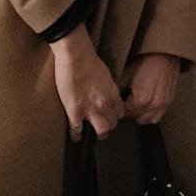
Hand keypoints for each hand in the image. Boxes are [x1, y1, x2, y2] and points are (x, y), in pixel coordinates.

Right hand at [49, 25, 123, 139]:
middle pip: (112, 123)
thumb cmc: (89, 61)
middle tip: (103, 130)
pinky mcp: (75, 111)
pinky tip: (75, 137)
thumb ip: (107, 87)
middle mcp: (105, 103)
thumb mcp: (105, 75)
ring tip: (91, 135)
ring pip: (101, 129)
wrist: (76, 57)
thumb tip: (104, 92)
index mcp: (113, 93)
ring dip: (97, 133)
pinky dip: (76, 135)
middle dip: (108, 127)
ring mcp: (91, 109)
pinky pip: (77, 129)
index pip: (120, 112)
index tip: (111, 118)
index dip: (115, 117)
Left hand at [120, 53, 180, 124]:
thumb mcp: (127, 73)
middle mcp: (154, 104)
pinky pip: (158, 115)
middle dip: (130, 112)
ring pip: (147, 119)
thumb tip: (112, 97)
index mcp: (141, 98)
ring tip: (137, 105)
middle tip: (127, 103)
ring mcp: (163, 103)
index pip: (126, 113)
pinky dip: (151, 113)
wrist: (165, 54)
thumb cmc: (147, 60)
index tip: (118, 104)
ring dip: (140, 115)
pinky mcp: (170, 101)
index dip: (120, 109)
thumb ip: (119, 88)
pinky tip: (147, 106)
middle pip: (136, 117)